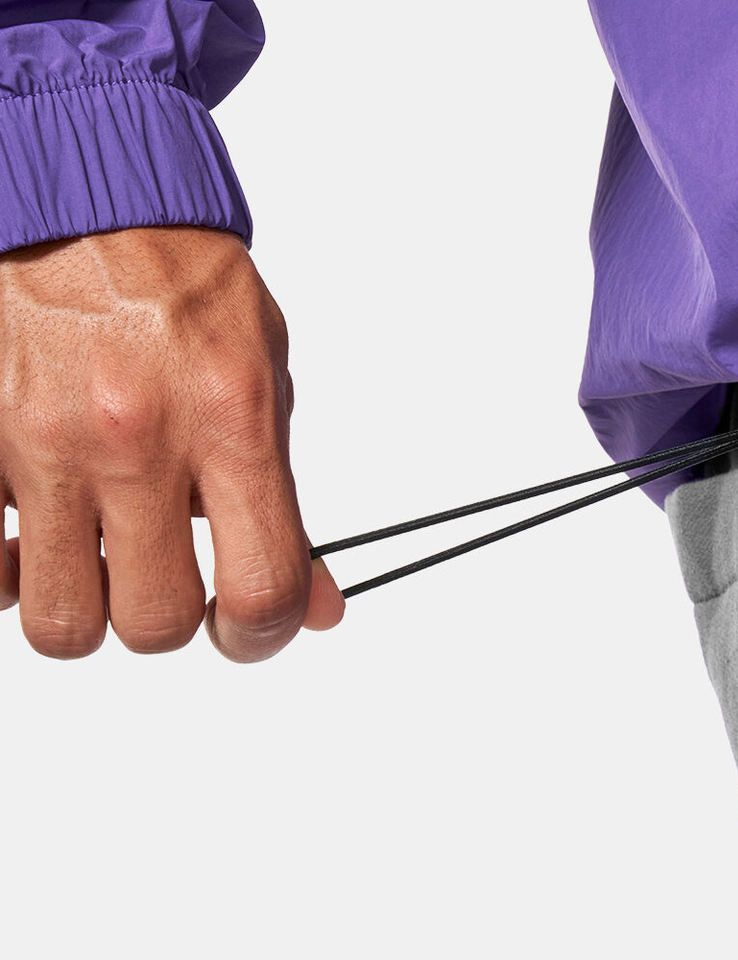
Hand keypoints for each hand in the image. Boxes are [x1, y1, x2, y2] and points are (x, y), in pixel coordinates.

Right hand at [0, 225, 344, 660]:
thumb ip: (283, 498)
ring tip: (102, 554)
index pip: (262, 587)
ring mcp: (43, 444)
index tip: (252, 628)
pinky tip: (37, 529)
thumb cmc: (185, 289)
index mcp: (232, 421)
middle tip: (172, 580)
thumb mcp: (267, 381)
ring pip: (62, 621)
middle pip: (156, 624)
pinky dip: (13, 569)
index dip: (265, 635)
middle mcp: (137, 440)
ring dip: (91, 606)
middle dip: (172, 619)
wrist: (86, 201)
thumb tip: (316, 604)